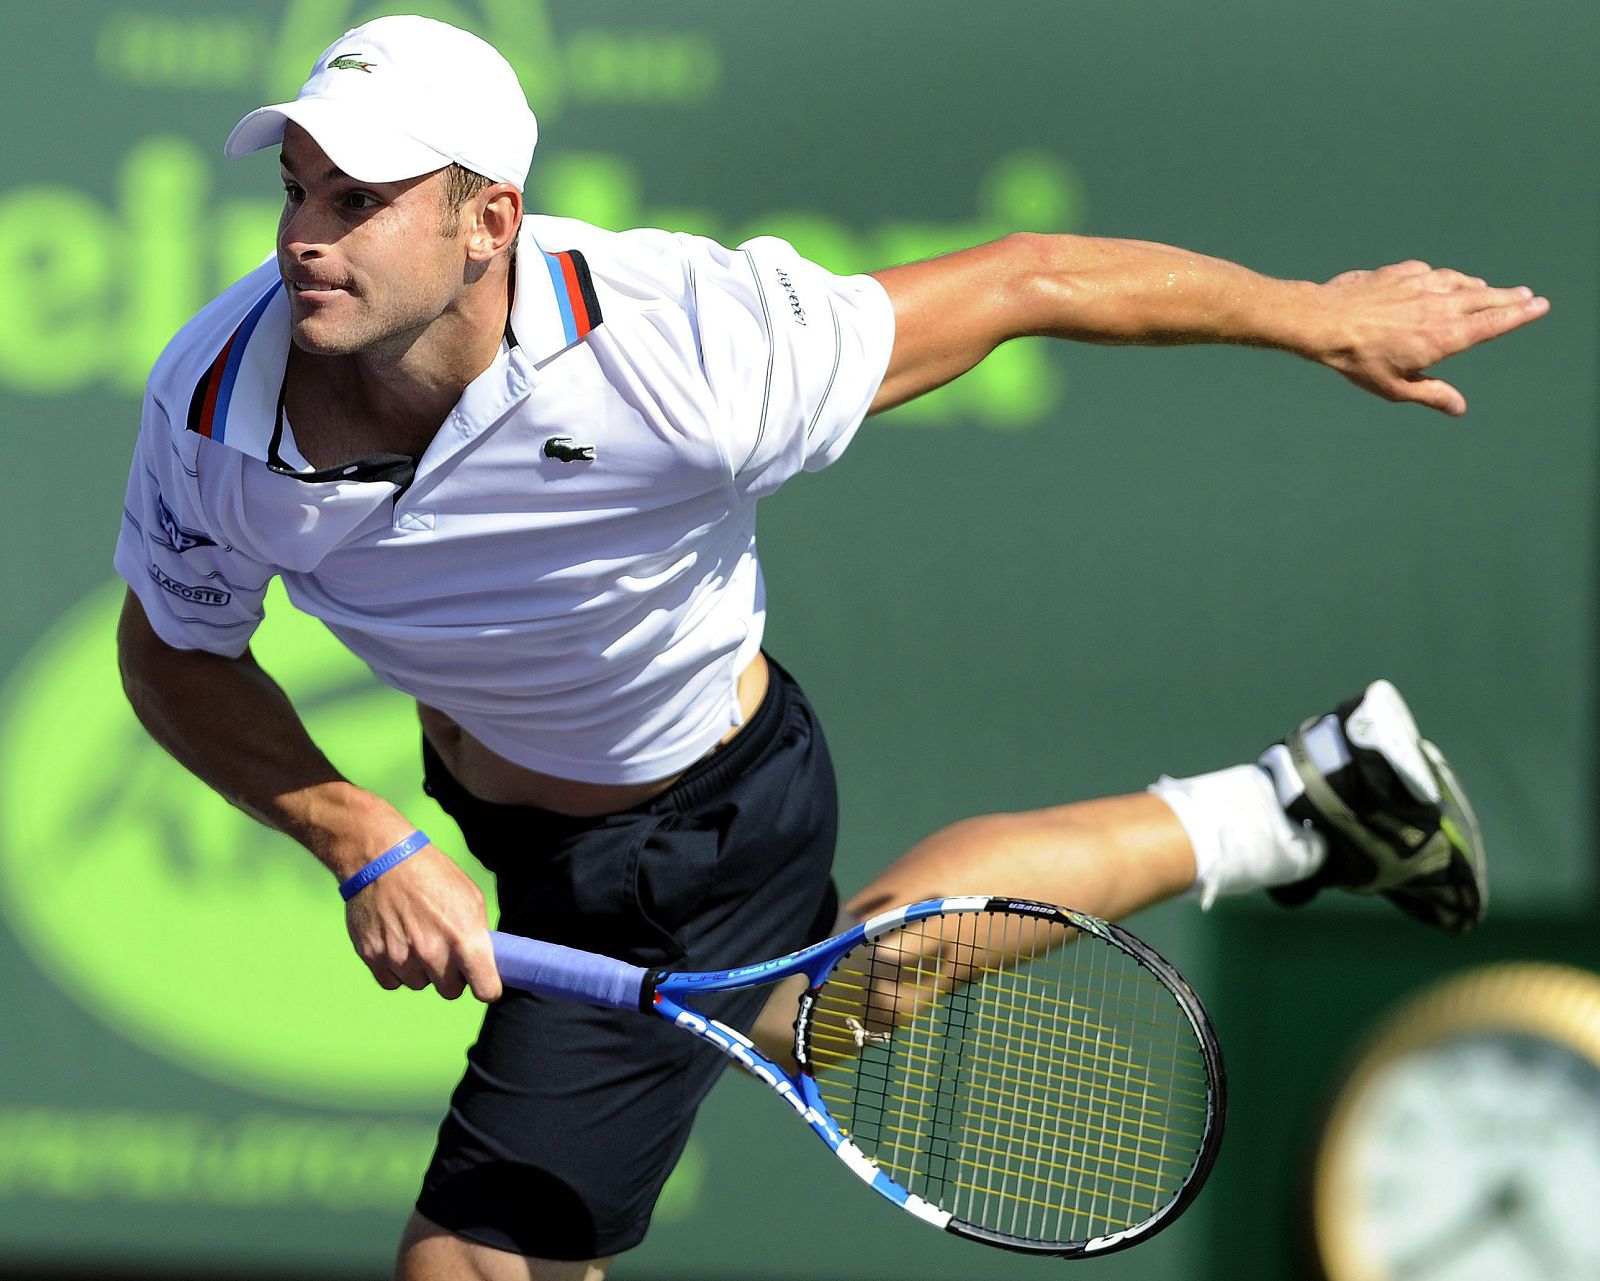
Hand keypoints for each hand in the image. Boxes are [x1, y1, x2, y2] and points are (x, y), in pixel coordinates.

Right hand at [343, 842, 502, 1001]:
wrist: (382, 858)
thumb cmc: (432, 873)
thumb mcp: (470, 896)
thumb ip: (479, 935)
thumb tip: (484, 962)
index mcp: (464, 938)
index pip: (486, 990)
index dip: (487, 986)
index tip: (482, 979)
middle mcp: (432, 952)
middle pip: (450, 991)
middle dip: (451, 975)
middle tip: (444, 948)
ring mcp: (400, 957)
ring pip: (419, 984)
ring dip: (421, 969)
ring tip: (416, 935)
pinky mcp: (372, 957)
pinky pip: (392, 982)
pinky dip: (395, 968)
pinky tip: (397, 941)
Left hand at [1307, 260, 1547, 414]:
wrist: (1325, 322)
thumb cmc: (1358, 360)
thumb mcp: (1396, 388)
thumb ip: (1432, 395)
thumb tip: (1459, 408)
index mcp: (1444, 336)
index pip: (1492, 324)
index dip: (1519, 315)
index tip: (1539, 306)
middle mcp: (1439, 306)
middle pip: (1484, 298)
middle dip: (1508, 297)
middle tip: (1526, 295)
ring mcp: (1421, 285)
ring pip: (1460, 282)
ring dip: (1478, 286)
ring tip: (1489, 289)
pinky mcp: (1401, 272)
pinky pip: (1431, 273)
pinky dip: (1444, 277)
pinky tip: (1443, 280)